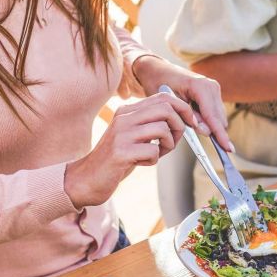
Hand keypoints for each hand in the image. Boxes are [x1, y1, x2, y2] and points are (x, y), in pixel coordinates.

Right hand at [65, 93, 195, 207]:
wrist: (87, 178)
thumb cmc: (116, 159)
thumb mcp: (134, 136)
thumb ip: (152, 124)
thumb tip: (182, 119)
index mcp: (128, 111)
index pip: (163, 97)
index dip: (182, 108)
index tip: (189, 122)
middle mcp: (124, 118)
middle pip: (166, 109)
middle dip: (179, 126)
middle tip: (172, 142)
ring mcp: (121, 134)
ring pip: (162, 129)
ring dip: (168, 145)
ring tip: (157, 153)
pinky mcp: (120, 152)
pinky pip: (153, 152)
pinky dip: (154, 160)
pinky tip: (141, 163)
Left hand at [133, 56, 230, 149]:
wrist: (156, 70)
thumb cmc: (159, 84)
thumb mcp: (170, 103)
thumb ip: (188, 118)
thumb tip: (206, 132)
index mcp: (200, 86)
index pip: (212, 116)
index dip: (220, 134)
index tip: (228, 149)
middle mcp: (211, 86)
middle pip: (219, 118)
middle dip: (214, 132)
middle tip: (199, 137)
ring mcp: (214, 88)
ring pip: (219, 117)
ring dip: (209, 126)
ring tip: (189, 121)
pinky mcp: (213, 92)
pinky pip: (215, 113)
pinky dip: (208, 121)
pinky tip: (194, 118)